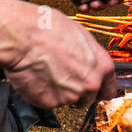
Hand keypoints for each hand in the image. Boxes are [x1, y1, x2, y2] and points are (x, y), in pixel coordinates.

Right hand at [0, 0, 116, 108]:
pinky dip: (41, 94)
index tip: (94, 90)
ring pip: (67, 101)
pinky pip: (47, 102)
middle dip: (78, 92)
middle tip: (62, 79)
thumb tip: (87, 61)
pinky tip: (35, 77)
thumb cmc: (49, 29)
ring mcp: (71, 96)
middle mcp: (90, 84)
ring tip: (46, 72)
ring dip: (59, 92)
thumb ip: (89, 56)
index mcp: (102, 66)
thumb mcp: (81, 35)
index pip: (109, 90)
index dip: (100, 90)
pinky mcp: (50, 103)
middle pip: (89, 99)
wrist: (22, 36)